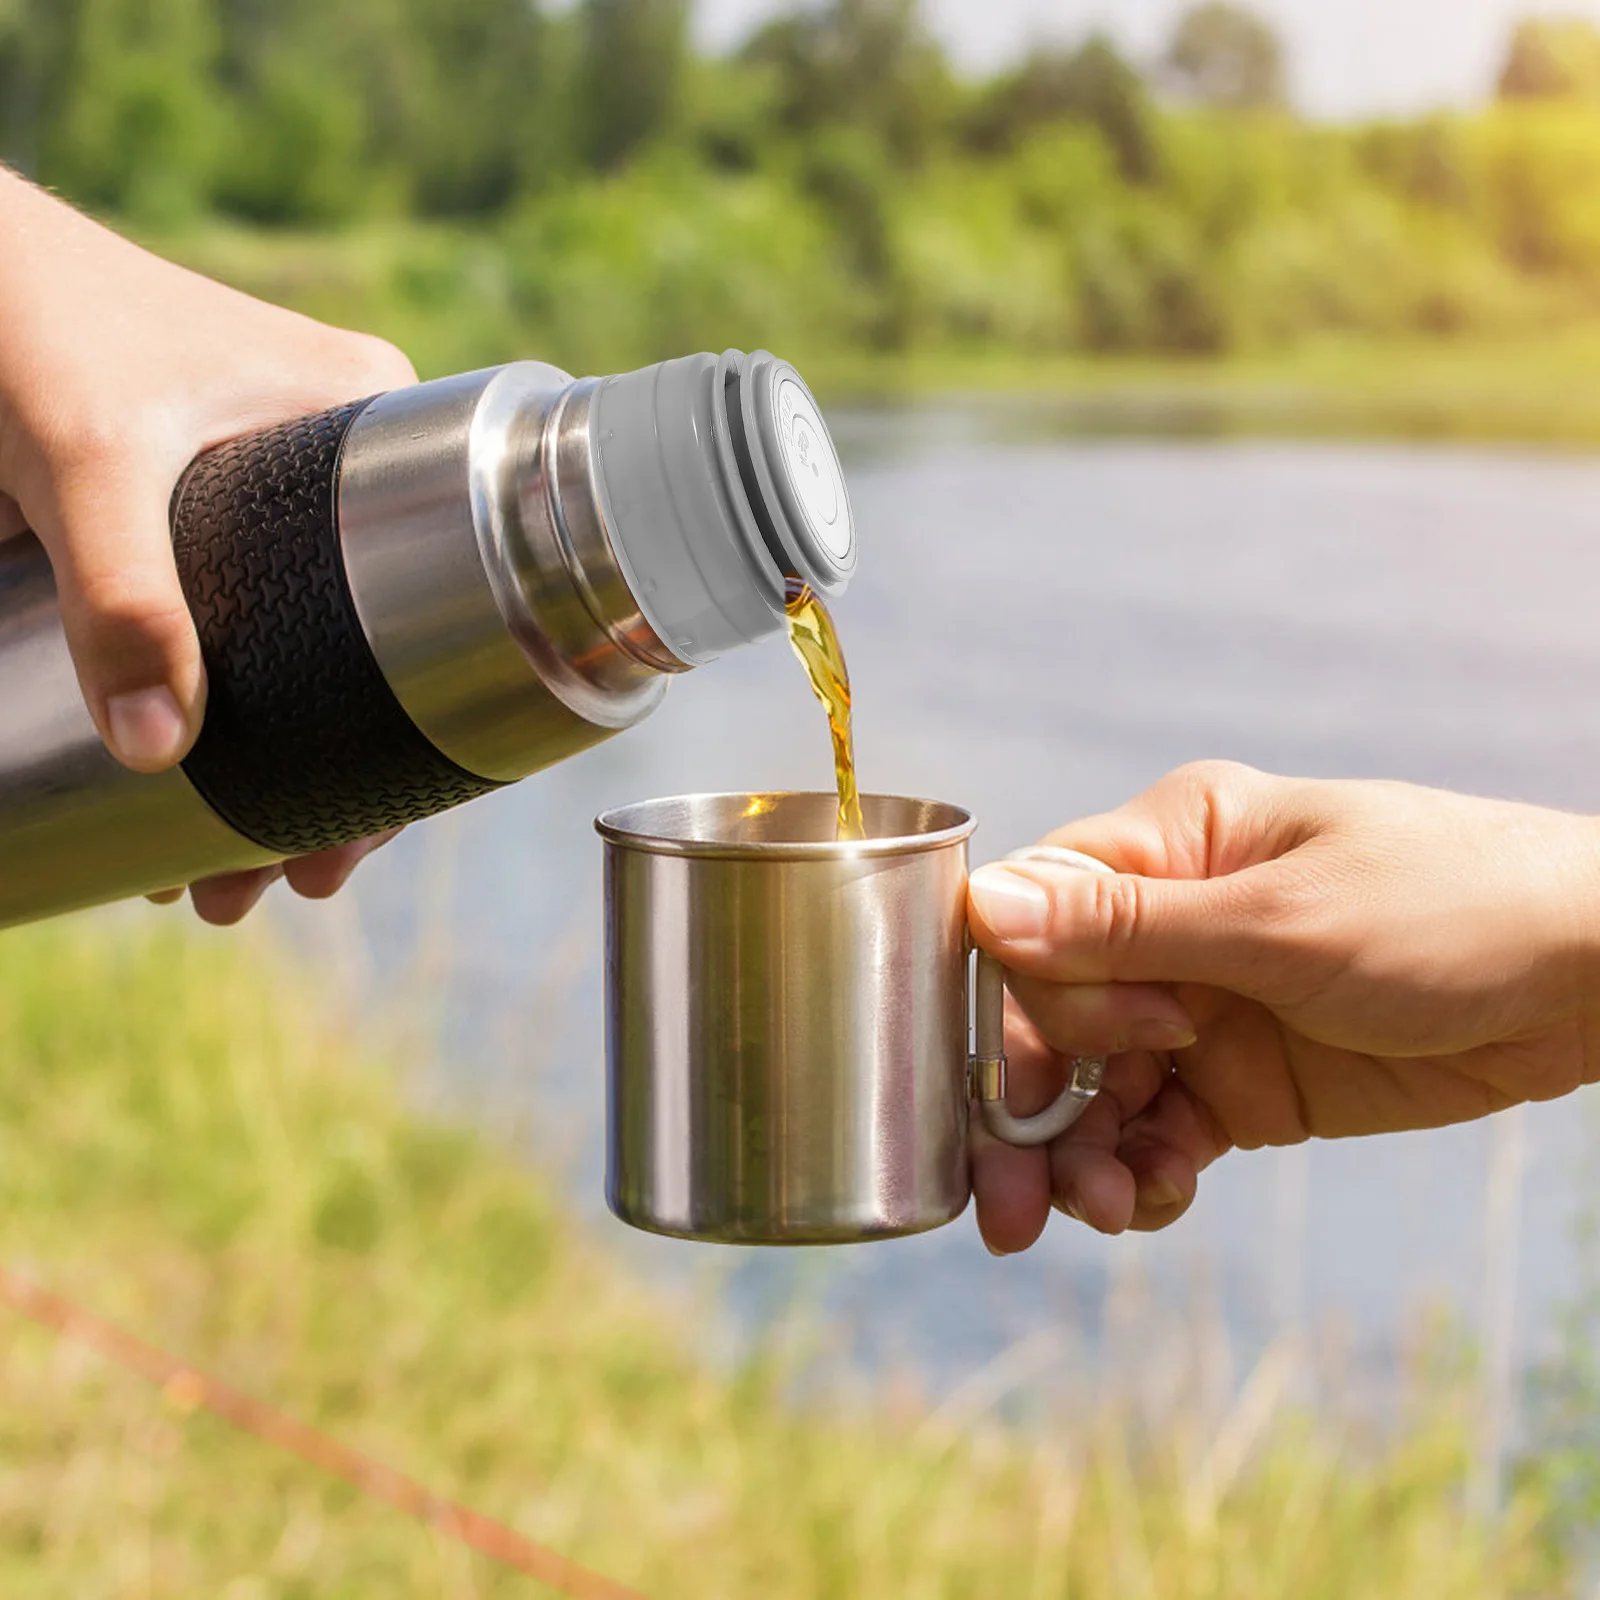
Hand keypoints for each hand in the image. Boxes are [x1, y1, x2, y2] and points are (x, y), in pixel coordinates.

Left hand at [0, 167, 415, 923]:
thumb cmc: (33, 313)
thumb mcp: (91, 456)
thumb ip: (123, 596)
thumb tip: (152, 752)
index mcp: (376, 433)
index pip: (430, 619)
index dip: (403, 749)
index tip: (348, 848)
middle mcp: (340, 473)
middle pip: (363, 666)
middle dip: (317, 789)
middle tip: (270, 888)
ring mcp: (270, 501)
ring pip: (296, 665)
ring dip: (256, 771)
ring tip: (206, 877)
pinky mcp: (195, 522)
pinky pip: (230, 639)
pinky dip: (204, 719)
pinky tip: (161, 791)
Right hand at [966, 761, 1599, 1252]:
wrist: (1587, 981)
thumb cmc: (1449, 906)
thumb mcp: (1279, 921)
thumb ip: (1126, 928)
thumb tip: (982, 904)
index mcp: (1168, 846)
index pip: (1035, 916)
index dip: (1014, 1004)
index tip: (1031, 1080)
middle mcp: (1169, 925)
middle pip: (1050, 1015)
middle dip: (1030, 1106)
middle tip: (1018, 1198)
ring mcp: (1204, 1008)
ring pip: (1096, 1087)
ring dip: (1082, 1155)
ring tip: (1105, 1210)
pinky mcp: (1242, 1084)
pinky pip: (1160, 1133)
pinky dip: (1144, 1173)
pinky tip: (1151, 1201)